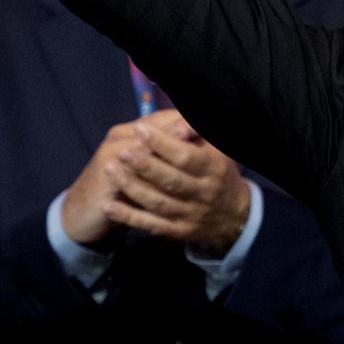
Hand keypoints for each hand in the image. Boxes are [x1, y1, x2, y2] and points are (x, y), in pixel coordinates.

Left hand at [61, 109, 250, 255]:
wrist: (234, 216)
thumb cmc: (220, 174)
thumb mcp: (219, 150)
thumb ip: (200, 132)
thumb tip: (182, 111)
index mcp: (214, 168)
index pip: (186, 156)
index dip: (163, 143)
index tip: (141, 129)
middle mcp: (204, 193)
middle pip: (171, 180)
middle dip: (145, 165)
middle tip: (122, 151)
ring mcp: (191, 214)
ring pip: (158, 203)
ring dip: (132, 188)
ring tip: (110, 170)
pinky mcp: (179, 232)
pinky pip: (152, 225)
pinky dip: (130, 217)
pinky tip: (110, 207)